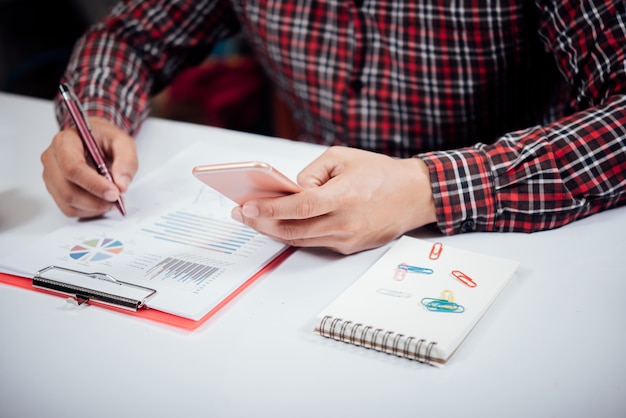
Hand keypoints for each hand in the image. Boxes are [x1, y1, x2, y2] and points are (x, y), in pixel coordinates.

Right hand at [41, 117, 137, 217]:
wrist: (96, 140)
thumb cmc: (105, 139)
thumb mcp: (123, 142)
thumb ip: (126, 160)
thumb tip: (121, 184)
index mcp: (65, 141)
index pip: (72, 167)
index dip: (94, 184)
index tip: (114, 192)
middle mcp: (52, 159)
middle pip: (67, 190)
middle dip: (96, 200)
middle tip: (117, 198)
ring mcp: (51, 176)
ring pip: (68, 202)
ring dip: (94, 206)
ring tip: (112, 199)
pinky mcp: (55, 190)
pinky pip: (69, 209)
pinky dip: (89, 210)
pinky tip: (101, 200)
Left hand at [231, 146, 436, 253]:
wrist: (414, 195)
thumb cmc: (379, 173)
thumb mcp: (341, 157)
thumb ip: (311, 173)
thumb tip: (289, 192)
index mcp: (343, 197)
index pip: (298, 207)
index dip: (269, 210)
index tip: (247, 207)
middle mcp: (344, 223)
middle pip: (292, 230)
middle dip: (261, 224)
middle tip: (242, 214)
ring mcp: (346, 239)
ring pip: (300, 240)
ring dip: (274, 231)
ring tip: (255, 218)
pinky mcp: (349, 247)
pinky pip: (315, 242)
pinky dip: (295, 233)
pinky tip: (281, 223)